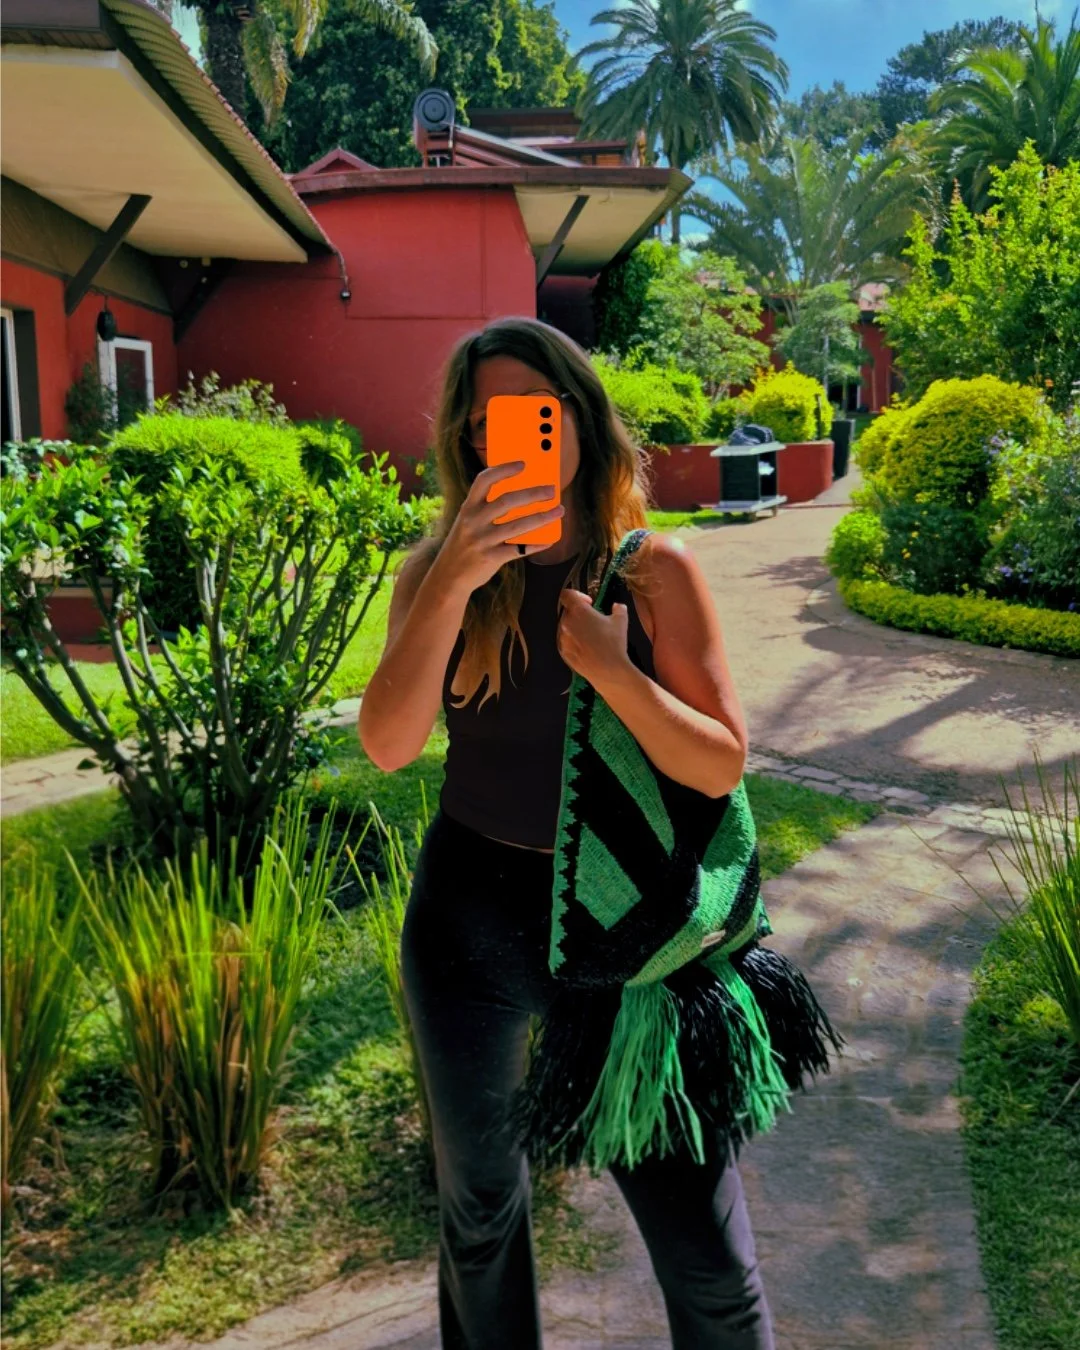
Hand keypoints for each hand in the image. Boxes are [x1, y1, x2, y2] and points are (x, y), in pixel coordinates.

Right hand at [434, 461, 563, 594]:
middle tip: (552, 490)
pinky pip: (520, 549)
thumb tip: (523, 496)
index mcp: (468, 507)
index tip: (523, 464)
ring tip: (559, 510)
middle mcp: (473, 521)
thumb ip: (487, 508)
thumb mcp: (468, 522)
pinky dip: (537, 544)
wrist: (449, 575)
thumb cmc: (465, 544)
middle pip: (507, 501)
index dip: (503, 469)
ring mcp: (482, 540)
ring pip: (518, 525)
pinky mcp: (491, 558)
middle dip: (533, 493)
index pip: (484, 480)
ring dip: (543, 517)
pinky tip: (550, 539)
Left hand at [556, 589, 633, 689]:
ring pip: (566, 627)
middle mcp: (567, 622)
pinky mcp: (564, 652)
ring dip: (576, 628)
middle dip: (579, 614)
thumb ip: (619, 609)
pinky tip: (587, 648)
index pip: (567, 594)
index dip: (577, 595)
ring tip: (591, 636)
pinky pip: (567, 642)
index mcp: (579, 611)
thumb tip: (617, 606)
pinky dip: (574, 642)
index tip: (588, 603)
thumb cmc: (613, 642)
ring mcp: (563, 638)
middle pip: (568, 612)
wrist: (607, 670)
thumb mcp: (621, 621)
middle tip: (594, 621)